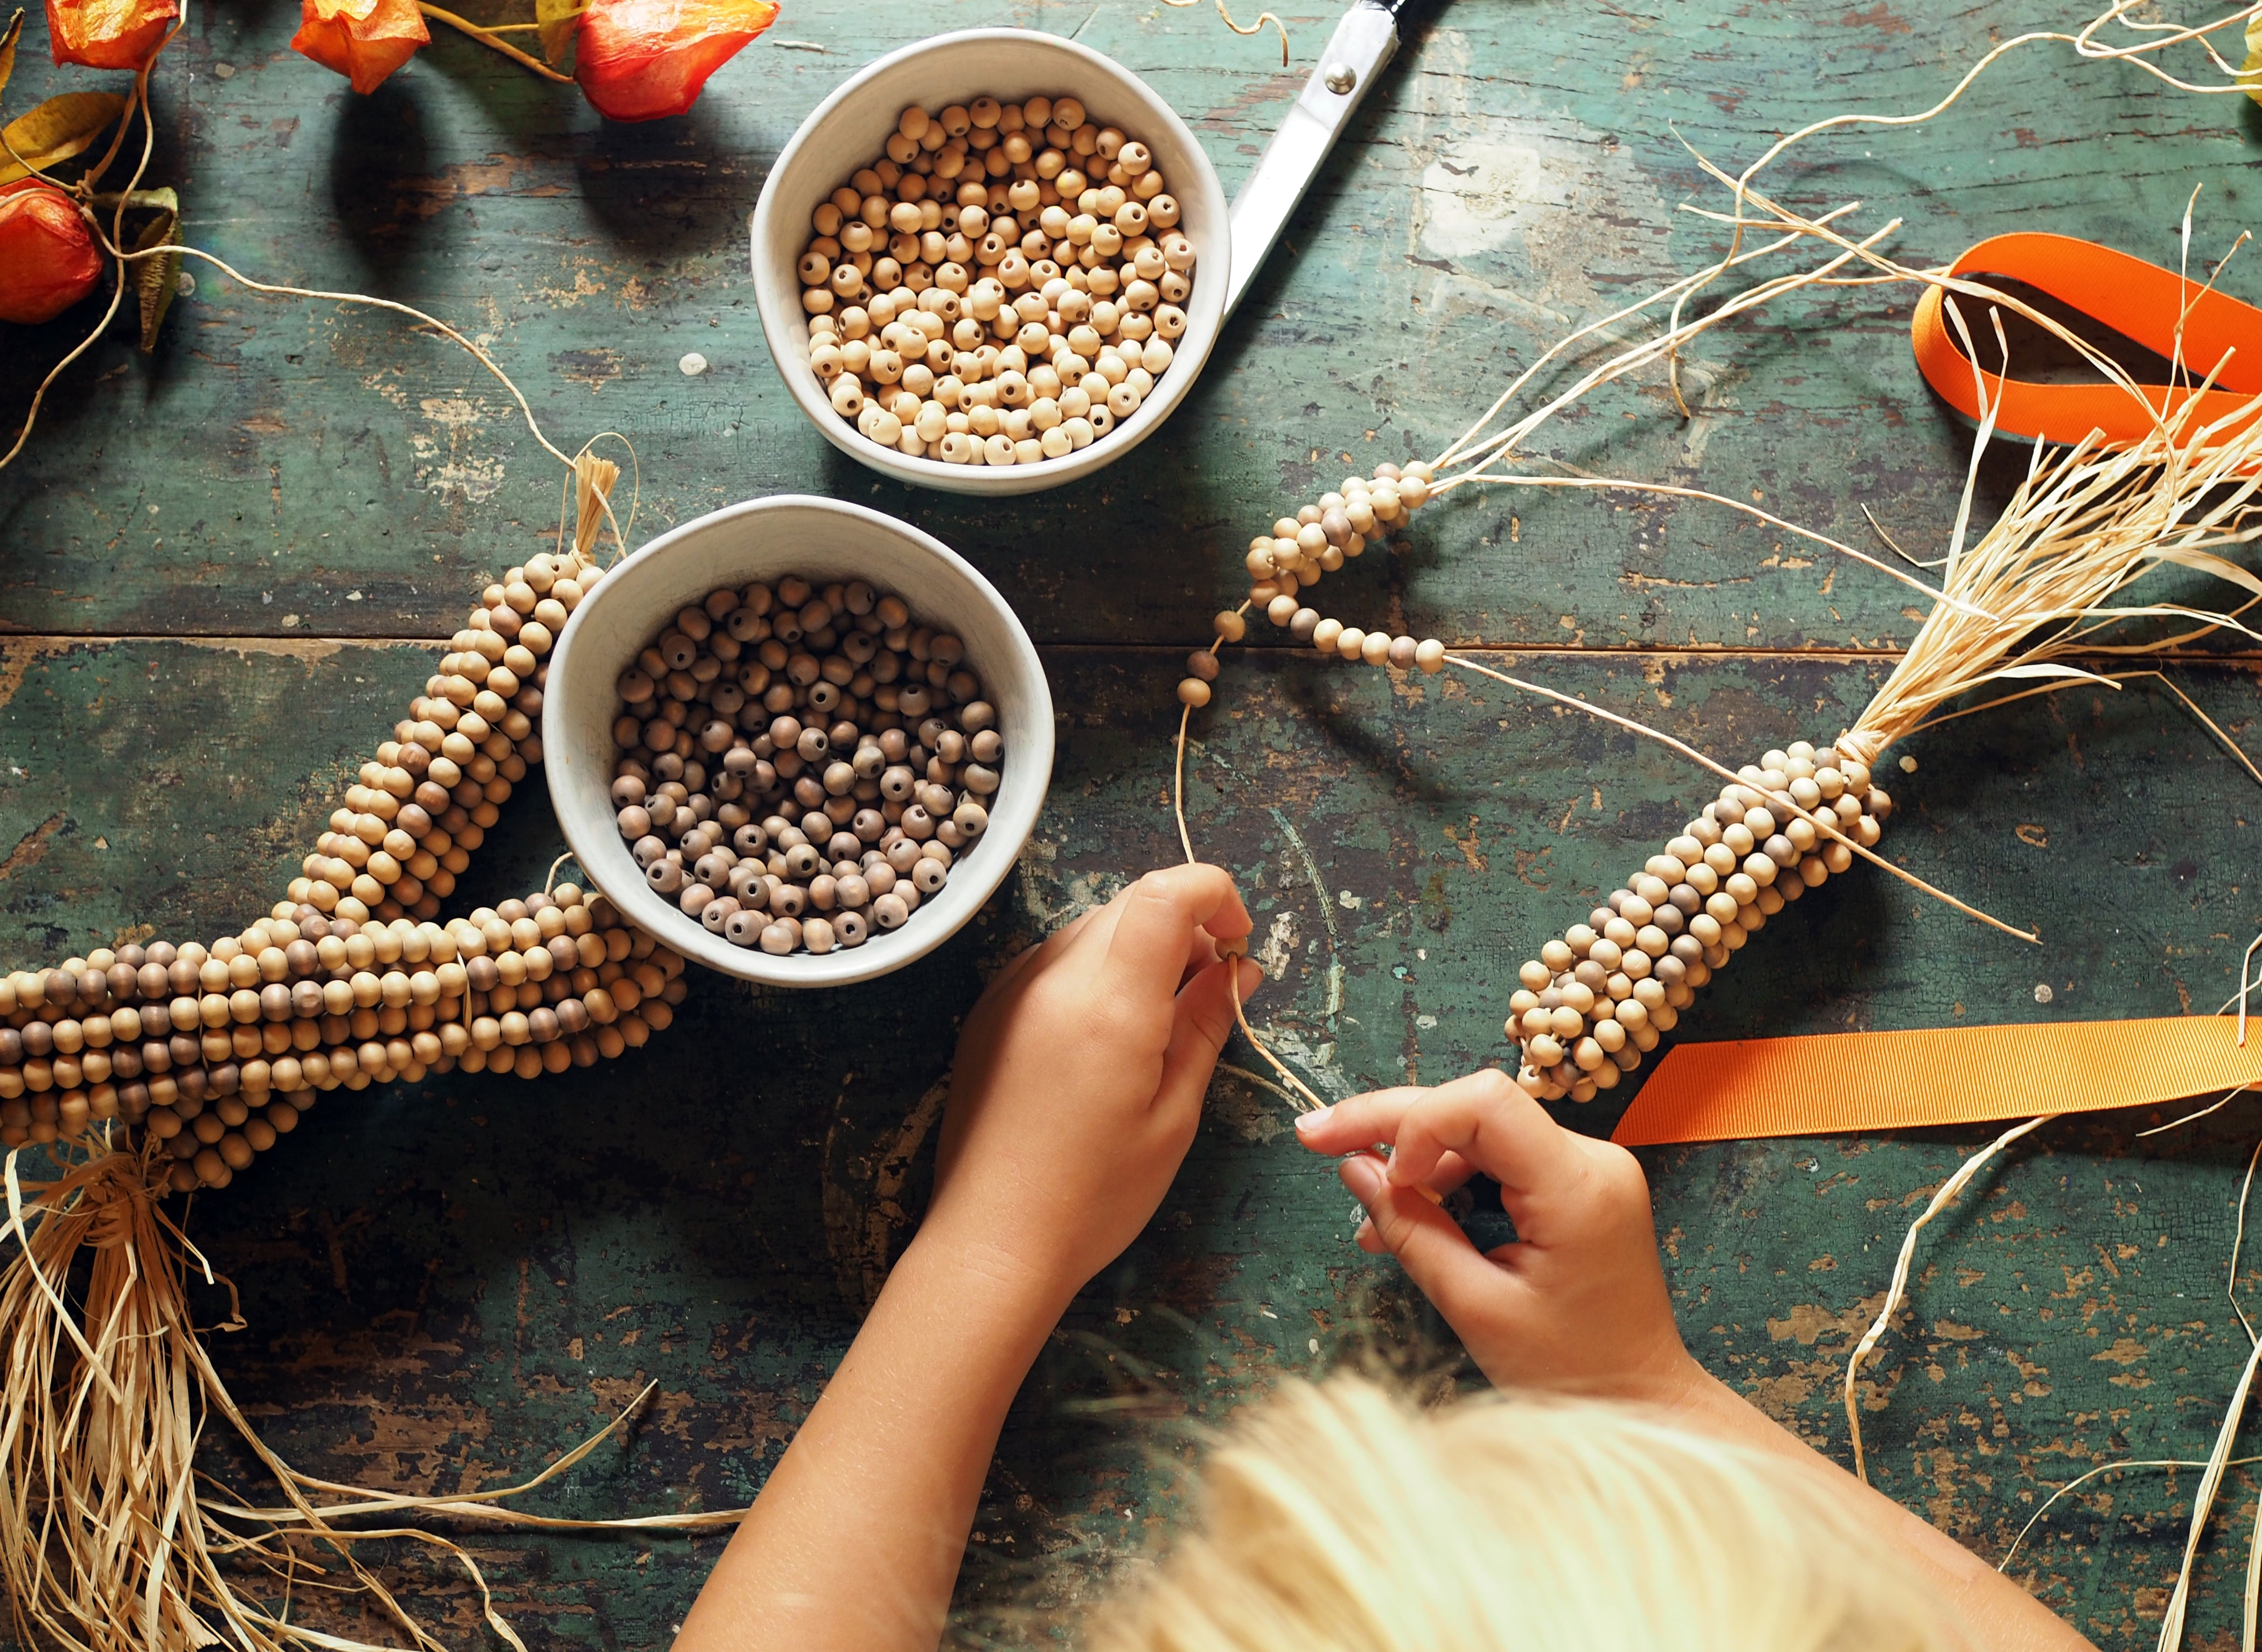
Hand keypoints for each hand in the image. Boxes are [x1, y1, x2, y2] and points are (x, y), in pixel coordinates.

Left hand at [922, 864, 1259, 1310]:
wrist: (993, 1240)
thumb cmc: (1095, 1196)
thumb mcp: (1173, 1114)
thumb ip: (1205, 1026)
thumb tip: (1236, 969)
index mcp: (1110, 1005)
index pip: (1166, 892)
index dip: (1214, 895)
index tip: (1238, 940)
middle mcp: (1054, 980)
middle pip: (1130, 902)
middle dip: (1184, 923)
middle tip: (1211, 985)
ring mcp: (1013, 991)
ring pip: (1091, 927)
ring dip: (1138, 946)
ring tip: (1161, 1017)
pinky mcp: (988, 1011)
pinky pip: (1053, 959)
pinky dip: (1094, 970)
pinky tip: (1108, 1033)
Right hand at [1295, 1068, 1698, 1398]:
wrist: (1644, 1402)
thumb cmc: (1572, 1372)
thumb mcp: (1477, 1308)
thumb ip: (1413, 1231)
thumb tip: (1355, 1169)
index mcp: (1578, 1188)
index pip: (1484, 1103)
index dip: (1413, 1122)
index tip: (1374, 1172)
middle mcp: (1591, 1160)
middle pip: (1475, 1106)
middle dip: (1390, 1122)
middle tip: (1314, 1136)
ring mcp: (1588, 1168)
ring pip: (1479, 1129)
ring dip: (1415, 1159)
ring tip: (1364, 1211)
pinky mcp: (1577, 1183)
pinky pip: (1498, 1158)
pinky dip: (1447, 1179)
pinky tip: (1404, 1215)